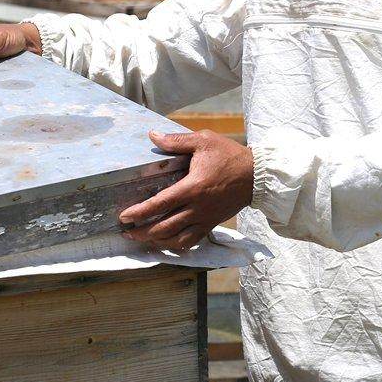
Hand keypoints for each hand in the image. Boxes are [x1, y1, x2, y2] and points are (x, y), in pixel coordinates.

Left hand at [119, 130, 253, 250]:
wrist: (257, 175)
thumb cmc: (229, 156)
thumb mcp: (203, 141)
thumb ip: (176, 141)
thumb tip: (152, 136)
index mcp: (192, 188)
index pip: (160, 204)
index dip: (140, 212)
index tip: (124, 216)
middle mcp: (197, 208)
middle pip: (165, 228)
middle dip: (142, 232)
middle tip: (127, 232)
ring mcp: (205, 219)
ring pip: (177, 239)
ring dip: (157, 242)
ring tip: (143, 239)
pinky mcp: (212, 224)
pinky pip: (192, 240)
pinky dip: (176, 245)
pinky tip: (166, 242)